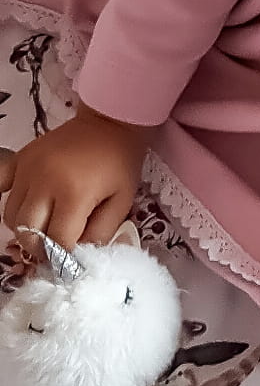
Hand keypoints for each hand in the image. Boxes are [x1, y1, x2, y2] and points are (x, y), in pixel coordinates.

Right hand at [0, 102, 149, 253]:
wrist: (110, 123)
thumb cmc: (120, 163)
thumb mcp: (122, 202)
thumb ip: (100, 234)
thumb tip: (77, 255)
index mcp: (74, 193)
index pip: (57, 242)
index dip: (63, 258)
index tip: (69, 262)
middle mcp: (45, 181)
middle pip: (27, 232)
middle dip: (41, 249)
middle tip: (55, 248)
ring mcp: (28, 169)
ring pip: (11, 215)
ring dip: (26, 228)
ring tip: (46, 226)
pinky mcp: (20, 159)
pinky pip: (2, 187)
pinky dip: (12, 201)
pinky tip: (30, 203)